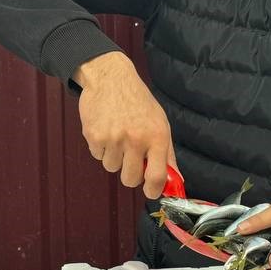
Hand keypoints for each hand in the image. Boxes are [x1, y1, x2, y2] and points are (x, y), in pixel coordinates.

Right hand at [74, 51, 175, 199]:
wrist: (111, 78)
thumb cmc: (138, 101)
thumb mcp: (160, 123)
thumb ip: (167, 154)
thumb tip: (176, 180)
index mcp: (157, 137)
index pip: (156, 176)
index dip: (153, 190)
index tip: (150, 191)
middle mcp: (136, 139)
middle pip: (130, 179)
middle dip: (131, 175)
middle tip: (131, 158)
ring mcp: (113, 139)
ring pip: (112, 168)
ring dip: (114, 158)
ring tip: (117, 136)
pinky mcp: (94, 136)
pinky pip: (97, 156)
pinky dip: (101, 148)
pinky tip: (106, 130)